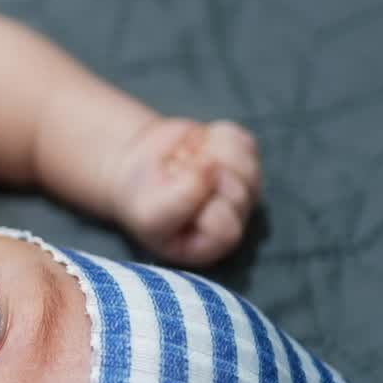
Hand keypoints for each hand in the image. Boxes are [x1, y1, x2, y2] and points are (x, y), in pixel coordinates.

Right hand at [111, 118, 260, 266]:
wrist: (136, 163)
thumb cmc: (141, 197)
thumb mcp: (149, 212)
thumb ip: (180, 202)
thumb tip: (212, 167)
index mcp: (209, 245)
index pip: (226, 230)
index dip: (202, 204)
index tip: (176, 191)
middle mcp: (232, 220)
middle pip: (240, 196)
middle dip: (205, 177)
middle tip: (178, 174)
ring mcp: (242, 189)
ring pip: (246, 167)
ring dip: (210, 155)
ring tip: (186, 161)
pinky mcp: (245, 160)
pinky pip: (243, 142)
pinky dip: (215, 138)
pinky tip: (198, 148)